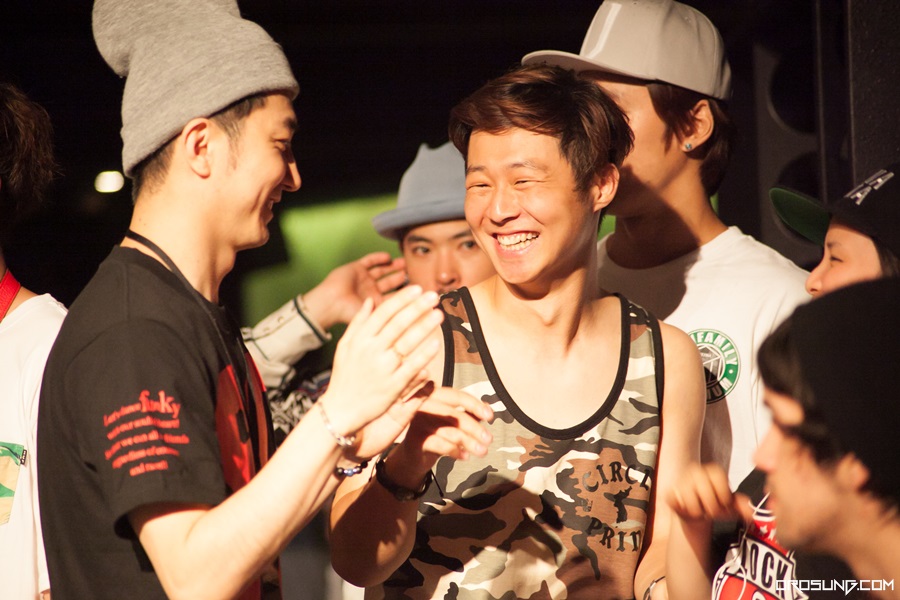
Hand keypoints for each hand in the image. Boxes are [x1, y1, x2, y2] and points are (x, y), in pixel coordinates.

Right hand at [303, 252, 406, 328]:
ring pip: (382, 270)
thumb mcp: (375, 316)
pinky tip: (388, 257)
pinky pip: (369, 260)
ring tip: (404, 262)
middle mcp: (370, 291)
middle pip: (390, 282)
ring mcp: (363, 279)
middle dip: (401, 277)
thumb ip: (393, 314)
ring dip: (393, 266)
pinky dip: (379, 258)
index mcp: (376, 304)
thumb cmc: (349, 313)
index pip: (395, 297)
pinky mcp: (356, 268)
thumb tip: (414, 315)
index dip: (407, 294)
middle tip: (414, 272)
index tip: (420, 289)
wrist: (331, 304)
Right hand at [319, 285, 441, 436]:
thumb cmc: (345, 375)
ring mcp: (382, 368)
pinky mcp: (393, 385)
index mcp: (360, 339)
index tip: (417, 289)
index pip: (383, 313)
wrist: (341, 409)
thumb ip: (358, 322)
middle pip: (397, 324)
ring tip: (439, 314)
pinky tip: (436, 343)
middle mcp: (371, 351)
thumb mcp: (345, 346)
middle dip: (417, 307)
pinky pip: (411, 367)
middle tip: (434, 296)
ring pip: (407, 342)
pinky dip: (424, 354)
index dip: (402, 299)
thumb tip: (370, 300)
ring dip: (424, 326)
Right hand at [373, 386, 492, 485]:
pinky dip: (456, 451)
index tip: (489, 416)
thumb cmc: (433, 433)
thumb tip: (487, 409)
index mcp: (432, 395)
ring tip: (482, 451)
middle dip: (475, 428)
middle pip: (454, 415)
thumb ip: (467, 412)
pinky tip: (465, 456)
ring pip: (450, 432)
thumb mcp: (450, 420)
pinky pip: (441, 445)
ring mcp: (417, 422)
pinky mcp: (415, 440)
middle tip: (488, 439)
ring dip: (470, 443)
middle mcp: (422, 405)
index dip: (475, 405)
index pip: (457, 396)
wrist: (411, 454)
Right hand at [667, 463, 751, 523]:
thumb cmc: (714, 504)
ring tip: (699, 508)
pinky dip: (684, 510)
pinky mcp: (670, 492)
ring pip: (691, 500)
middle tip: (711, 509)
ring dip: (697, 510)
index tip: (723, 502)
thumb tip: (751, 514)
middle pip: (705, 491)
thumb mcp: (730, 504)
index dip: (723, 495)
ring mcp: (681, 480)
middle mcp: (695, 471)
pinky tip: (688, 508)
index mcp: (712, 470)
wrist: (696, 512)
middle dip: (711, 507)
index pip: (719, 478)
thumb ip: (741, 506)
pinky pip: (677, 503)